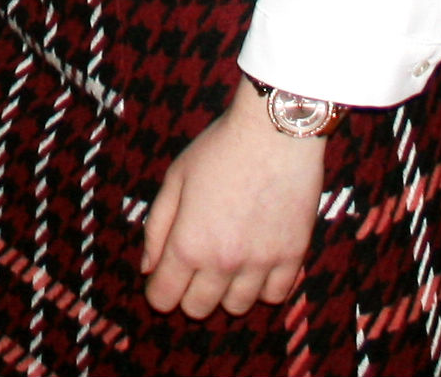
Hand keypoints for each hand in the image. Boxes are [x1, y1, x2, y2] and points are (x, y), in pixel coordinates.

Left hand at [140, 84, 325, 318]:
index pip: (164, 297)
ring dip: (226, 291)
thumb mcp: (175, 178)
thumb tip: (148, 268)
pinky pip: (275, 296)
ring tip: (226, 260)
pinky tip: (256, 262)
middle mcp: (223, 262)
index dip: (158, 291)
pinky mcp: (293, 257)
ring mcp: (261, 263)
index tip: (163, 279)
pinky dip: (262, 286)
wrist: (274, 132)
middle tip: (194, 266)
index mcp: (188, 243)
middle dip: (188, 293)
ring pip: (237, 307)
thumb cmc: (218, 149)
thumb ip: (157, 226)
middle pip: (198, 309)